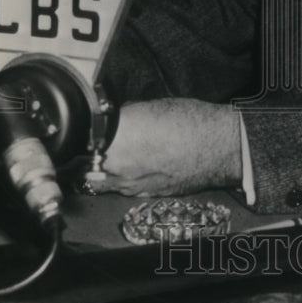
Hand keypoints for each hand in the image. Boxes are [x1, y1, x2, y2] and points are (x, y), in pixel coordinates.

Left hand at [87, 98, 241, 197]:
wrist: (220, 147)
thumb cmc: (190, 121)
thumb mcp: (149, 107)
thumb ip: (123, 118)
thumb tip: (114, 123)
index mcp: (115, 139)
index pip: (81, 140)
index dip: (83, 135)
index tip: (85, 131)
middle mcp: (118, 167)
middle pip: (85, 166)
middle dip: (86, 156)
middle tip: (91, 146)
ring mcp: (131, 185)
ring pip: (99, 183)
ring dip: (100, 172)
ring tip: (105, 159)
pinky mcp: (146, 195)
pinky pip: (122, 190)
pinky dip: (120, 182)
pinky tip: (128, 171)